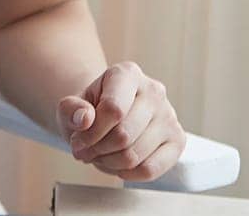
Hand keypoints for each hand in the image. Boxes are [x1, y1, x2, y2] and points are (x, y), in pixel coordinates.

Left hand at [56, 62, 185, 182]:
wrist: (108, 115)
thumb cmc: (90, 110)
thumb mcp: (71, 106)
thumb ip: (71, 110)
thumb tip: (85, 119)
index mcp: (127, 73)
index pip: (113, 109)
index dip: (91, 133)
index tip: (78, 140)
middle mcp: (154, 90)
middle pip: (124, 135)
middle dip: (98, 150)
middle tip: (87, 151)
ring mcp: (169, 115)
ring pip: (135, 155)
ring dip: (110, 163)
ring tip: (101, 155)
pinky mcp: (177, 140)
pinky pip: (151, 169)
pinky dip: (128, 174)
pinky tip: (118, 165)